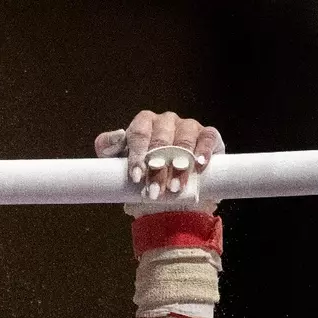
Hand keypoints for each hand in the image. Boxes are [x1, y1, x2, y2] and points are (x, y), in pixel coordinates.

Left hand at [94, 111, 222, 202]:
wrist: (172, 196)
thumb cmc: (144, 177)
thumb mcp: (119, 164)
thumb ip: (109, 148)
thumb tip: (118, 136)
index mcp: (144, 124)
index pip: (140, 133)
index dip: (138, 154)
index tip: (136, 176)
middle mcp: (166, 121)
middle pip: (161, 139)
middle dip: (157, 167)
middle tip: (154, 191)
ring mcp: (188, 126)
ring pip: (184, 140)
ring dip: (179, 165)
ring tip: (174, 188)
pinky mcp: (208, 135)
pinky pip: (207, 137)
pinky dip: (203, 151)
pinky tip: (199, 165)